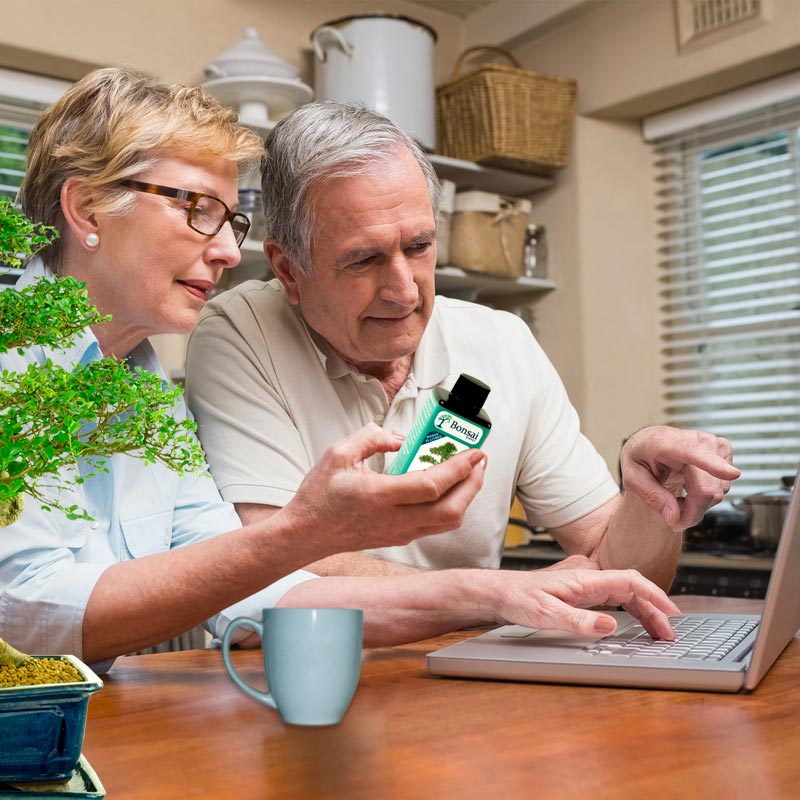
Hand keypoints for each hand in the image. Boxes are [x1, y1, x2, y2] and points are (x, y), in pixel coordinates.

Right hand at [284, 423, 485, 555]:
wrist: (305, 534)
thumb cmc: (319, 496)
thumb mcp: (339, 454)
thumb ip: (372, 437)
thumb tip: (400, 439)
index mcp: (379, 496)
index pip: (432, 486)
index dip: (459, 469)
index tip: (475, 452)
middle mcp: (394, 519)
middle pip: (451, 510)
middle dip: (474, 484)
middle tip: (481, 461)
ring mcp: (399, 533)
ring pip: (448, 522)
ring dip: (466, 496)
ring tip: (471, 473)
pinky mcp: (400, 538)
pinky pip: (436, 525)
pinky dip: (452, 506)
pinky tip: (450, 489)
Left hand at [491, 567, 680, 639]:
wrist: (499, 593)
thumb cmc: (519, 599)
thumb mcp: (547, 615)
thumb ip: (579, 621)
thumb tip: (610, 626)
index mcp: (585, 579)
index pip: (629, 581)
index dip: (654, 595)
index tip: (671, 612)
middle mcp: (588, 578)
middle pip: (631, 589)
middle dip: (654, 610)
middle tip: (669, 634)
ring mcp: (585, 585)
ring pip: (624, 595)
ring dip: (644, 612)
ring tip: (659, 634)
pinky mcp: (581, 593)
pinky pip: (613, 599)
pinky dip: (629, 611)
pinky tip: (636, 624)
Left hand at [620, 426, 739, 531]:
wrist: (651, 443)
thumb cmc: (640, 458)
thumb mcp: (632, 478)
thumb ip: (652, 497)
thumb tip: (675, 518)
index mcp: (666, 443)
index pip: (691, 453)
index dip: (713, 465)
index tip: (731, 474)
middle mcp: (695, 440)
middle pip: (706, 489)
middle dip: (691, 512)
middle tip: (673, 517)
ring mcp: (713, 445)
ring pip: (717, 492)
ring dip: (698, 504)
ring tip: (678, 497)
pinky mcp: (724, 452)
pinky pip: (723, 488)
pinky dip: (707, 496)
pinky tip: (692, 489)